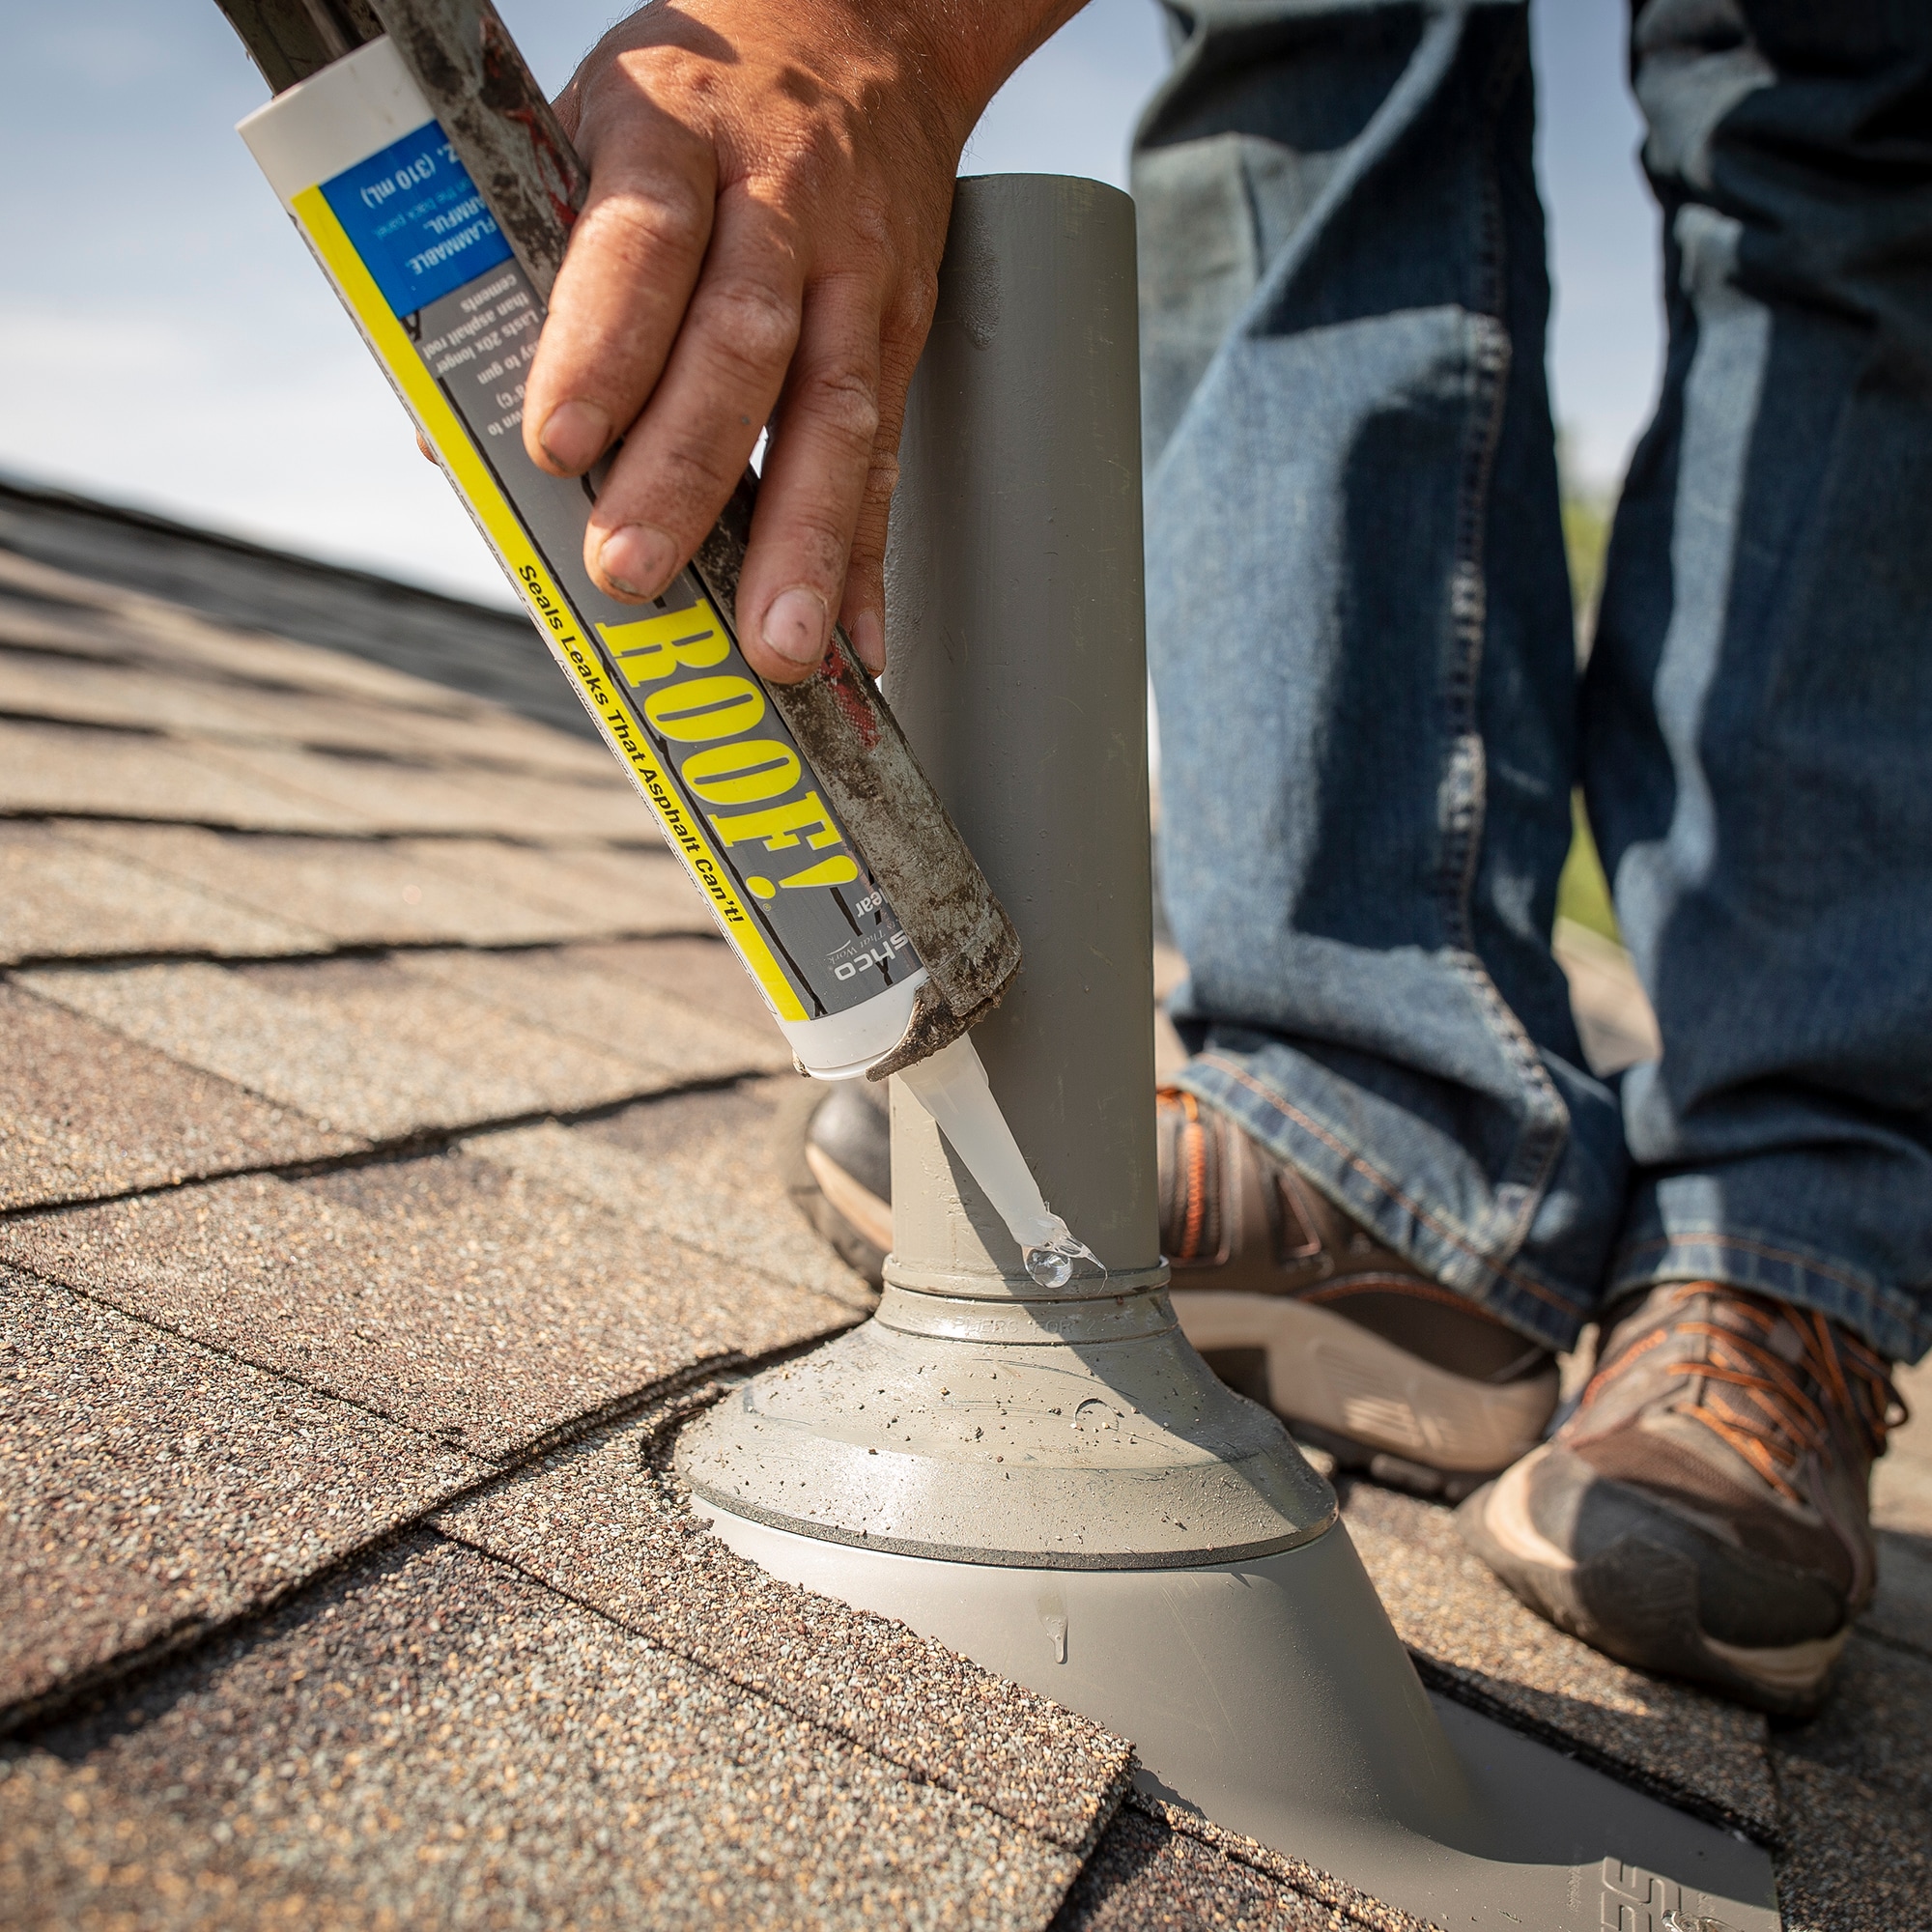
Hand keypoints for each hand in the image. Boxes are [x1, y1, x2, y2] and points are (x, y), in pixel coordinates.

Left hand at [523, 0, 1079, 681]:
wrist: (872, 24)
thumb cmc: (705, 95)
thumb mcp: (592, 123)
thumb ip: (531, 265)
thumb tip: (452, 434)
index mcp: (677, 139)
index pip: (640, 243)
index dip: (600, 346)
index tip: (557, 447)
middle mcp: (782, 207)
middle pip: (740, 347)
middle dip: (687, 473)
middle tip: (633, 574)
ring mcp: (855, 274)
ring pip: (836, 413)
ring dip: (803, 542)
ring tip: (776, 645)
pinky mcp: (903, 329)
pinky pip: (888, 452)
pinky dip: (869, 555)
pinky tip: (856, 637)